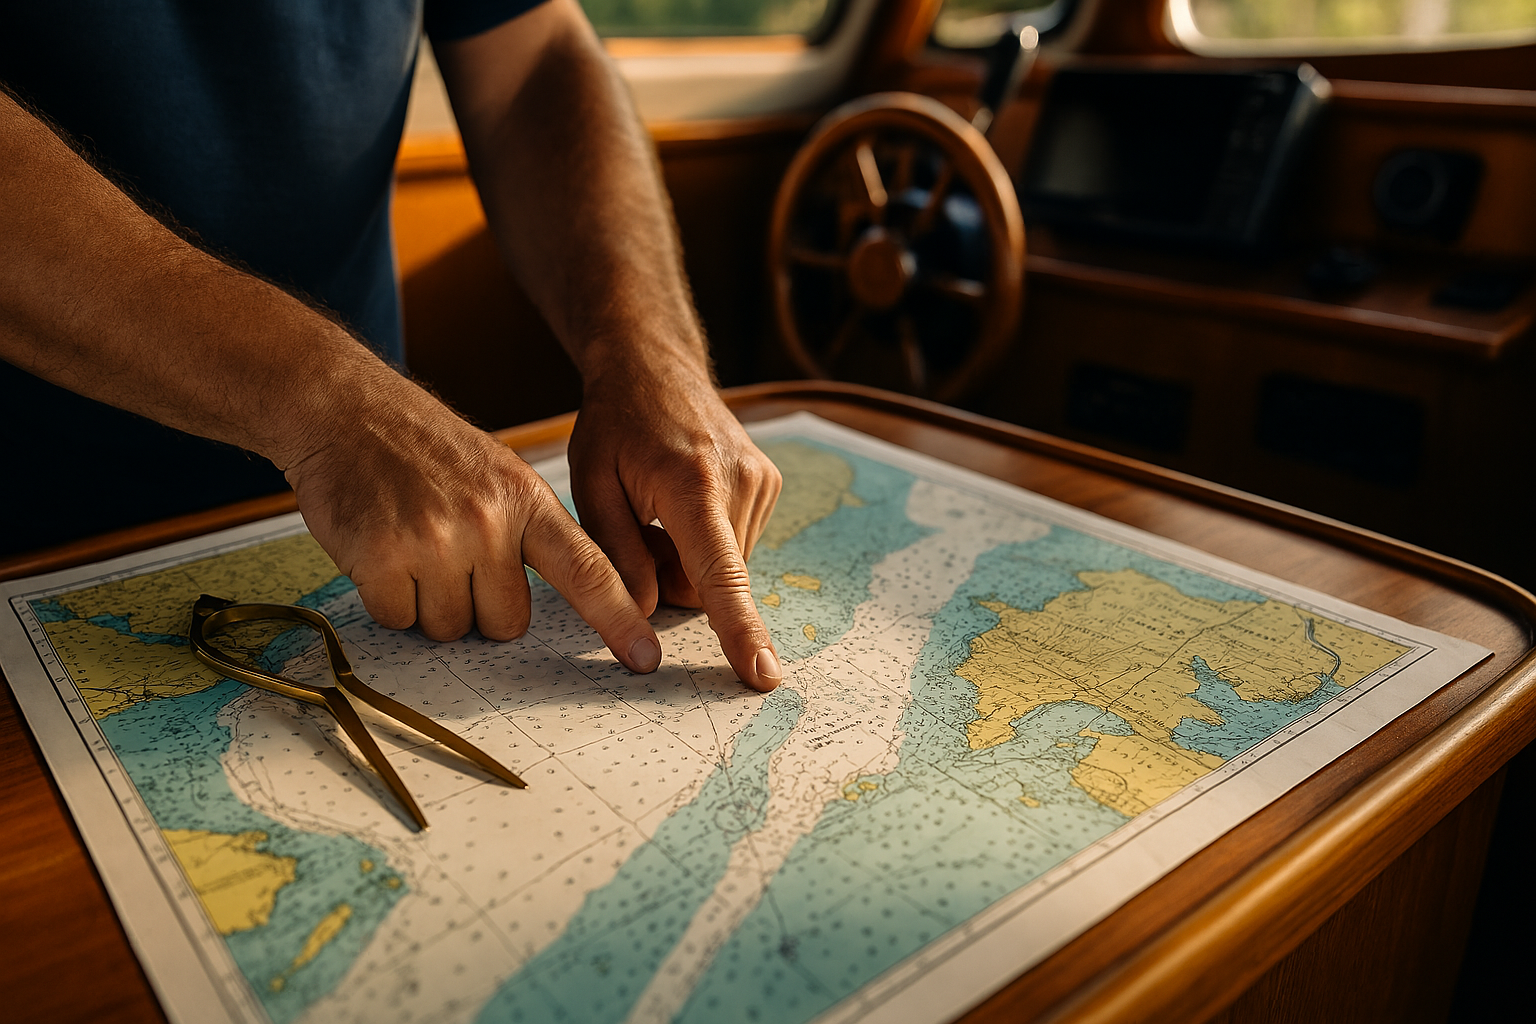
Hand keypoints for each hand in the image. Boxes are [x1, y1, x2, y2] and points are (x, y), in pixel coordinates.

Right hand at [282, 374, 661, 672]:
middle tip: (451, 555)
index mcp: (527, 501)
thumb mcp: (499, 475)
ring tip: (413, 543)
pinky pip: (399, 619)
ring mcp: (435, 540)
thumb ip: (532, 535)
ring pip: (450, 628)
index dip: (618, 618)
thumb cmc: (426, 449)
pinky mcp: (382, 557)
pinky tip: (381, 549)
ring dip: (430, 603)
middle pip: (506, 622)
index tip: (645, 658)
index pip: (587, 570)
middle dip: (480, 605)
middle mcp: (488, 521)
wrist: (346, 410)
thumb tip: (557, 607)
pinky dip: (388, 597)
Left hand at [567, 357, 783, 690]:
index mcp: (693, 483)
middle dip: (672, 577)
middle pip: (711, 581)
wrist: (654, 365)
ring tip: (660, 506)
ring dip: (688, 558)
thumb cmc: (614, 424)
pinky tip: (683, 501)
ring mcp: (762, 480)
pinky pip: (735, 544)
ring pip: (724, 568)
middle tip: (638, 529)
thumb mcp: (592, 486)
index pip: (720, 575)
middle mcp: (740, 481)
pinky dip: (705, 540)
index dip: (740, 630)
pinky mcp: (769, 482)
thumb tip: (645, 612)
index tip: (762, 674)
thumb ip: (616, 556)